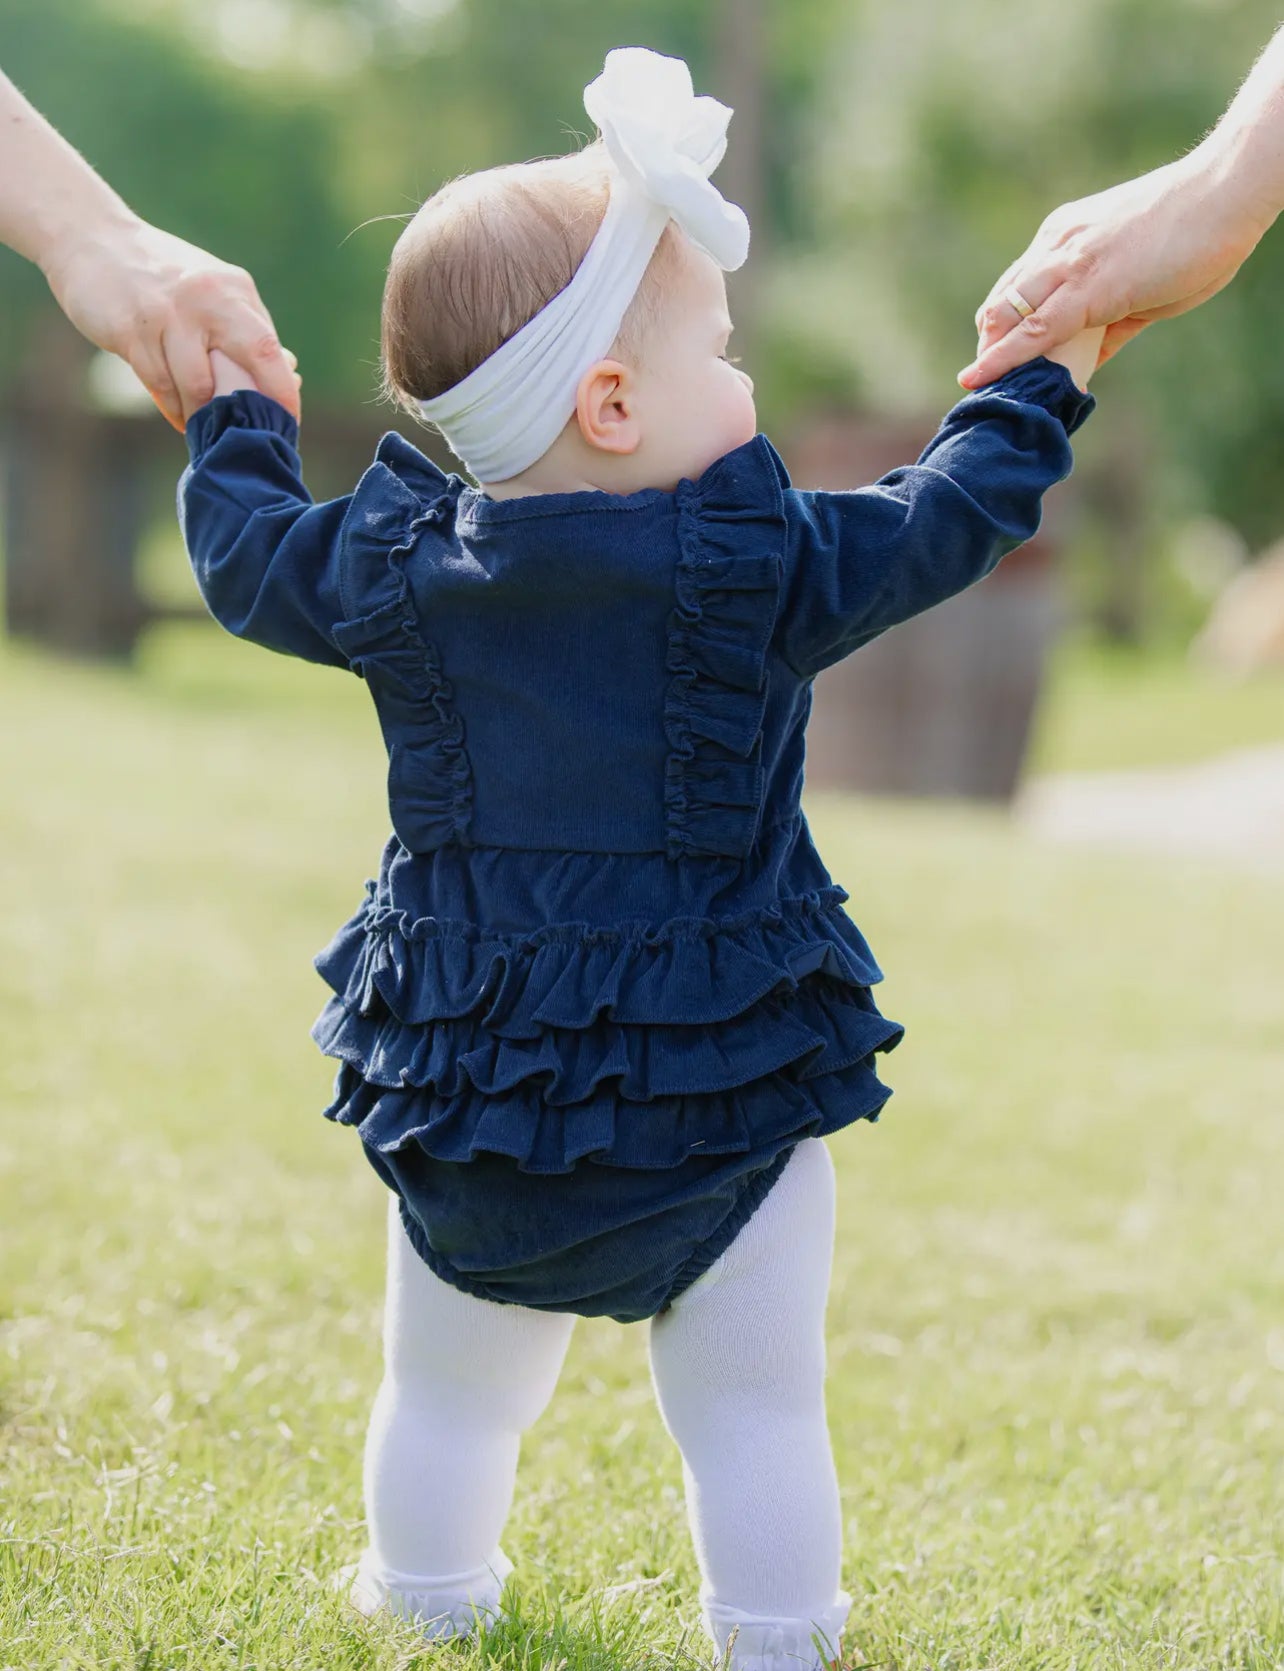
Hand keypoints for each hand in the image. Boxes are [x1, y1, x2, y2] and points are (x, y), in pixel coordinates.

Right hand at [42, 215, 300, 430]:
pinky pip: (160, 384)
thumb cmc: (162, 276)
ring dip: (203, 414)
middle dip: (255, 404)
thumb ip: (246, 327)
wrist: (92, 239)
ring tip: (205, 427)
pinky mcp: (132, 330)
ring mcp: (168, 314)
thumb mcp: (211, 288)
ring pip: (198, 386)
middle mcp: (206, 297)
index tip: (289, 423)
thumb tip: (289, 371)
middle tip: (256, 436)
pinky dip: (173, 407)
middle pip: (249, 358)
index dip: (283, 390)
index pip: (269, 346)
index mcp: (233, 289)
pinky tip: (180, 417)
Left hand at [958, 149, 1269, 388]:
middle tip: (982, 383)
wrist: (1226, 193)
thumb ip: (1110, 322)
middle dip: (986, 346)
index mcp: (1065, 237)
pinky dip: (1002, 359)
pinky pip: (1033, 331)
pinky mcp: (1087, 287)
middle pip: (1000, 303)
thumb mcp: (1140, 281)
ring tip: (976, 392)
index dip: (998, 328)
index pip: (1016, 286)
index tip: (987, 358)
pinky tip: (978, 380)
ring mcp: (1068, 263)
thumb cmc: (1197, 232)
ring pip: (1007, 316)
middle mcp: (1057, 245)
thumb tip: (1090, 359)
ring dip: (988, 358)